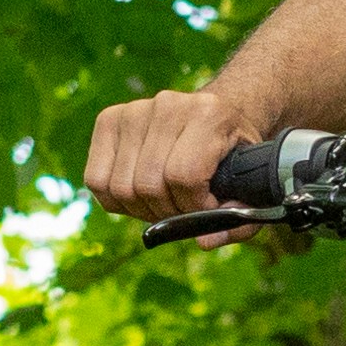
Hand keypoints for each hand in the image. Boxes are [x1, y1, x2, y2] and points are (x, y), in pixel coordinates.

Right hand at [85, 85, 260, 221]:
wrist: (214, 115)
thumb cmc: (231, 157)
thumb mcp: (249, 185)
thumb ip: (238, 222)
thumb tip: (204, 241)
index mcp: (209, 114)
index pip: (184, 176)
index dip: (194, 206)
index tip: (208, 207)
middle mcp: (168, 104)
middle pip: (148, 185)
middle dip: (167, 211)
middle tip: (184, 208)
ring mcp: (134, 109)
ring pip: (121, 187)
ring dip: (142, 209)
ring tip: (164, 200)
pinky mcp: (108, 119)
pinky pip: (96, 179)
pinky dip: (116, 200)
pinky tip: (140, 194)